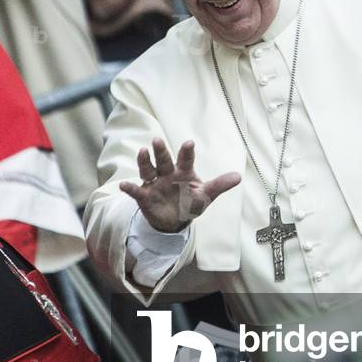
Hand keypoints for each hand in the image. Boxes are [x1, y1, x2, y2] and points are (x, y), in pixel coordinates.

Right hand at [118, 138, 240, 233]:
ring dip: (144, 162)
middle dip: (161, 151)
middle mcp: (167, 174)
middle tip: (157, 140)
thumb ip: (219, 185)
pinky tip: (122, 185)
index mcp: (183, 172)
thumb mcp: (205, 195)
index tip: (189, 143)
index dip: (187, 152)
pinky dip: (129, 188)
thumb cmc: (190, 203)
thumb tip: (238, 176)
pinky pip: (135, 191)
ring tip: (142, 152)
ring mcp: (154, 184)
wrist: (174, 220)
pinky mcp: (144, 196)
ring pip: (148, 170)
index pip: (185, 160)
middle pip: (163, 160)